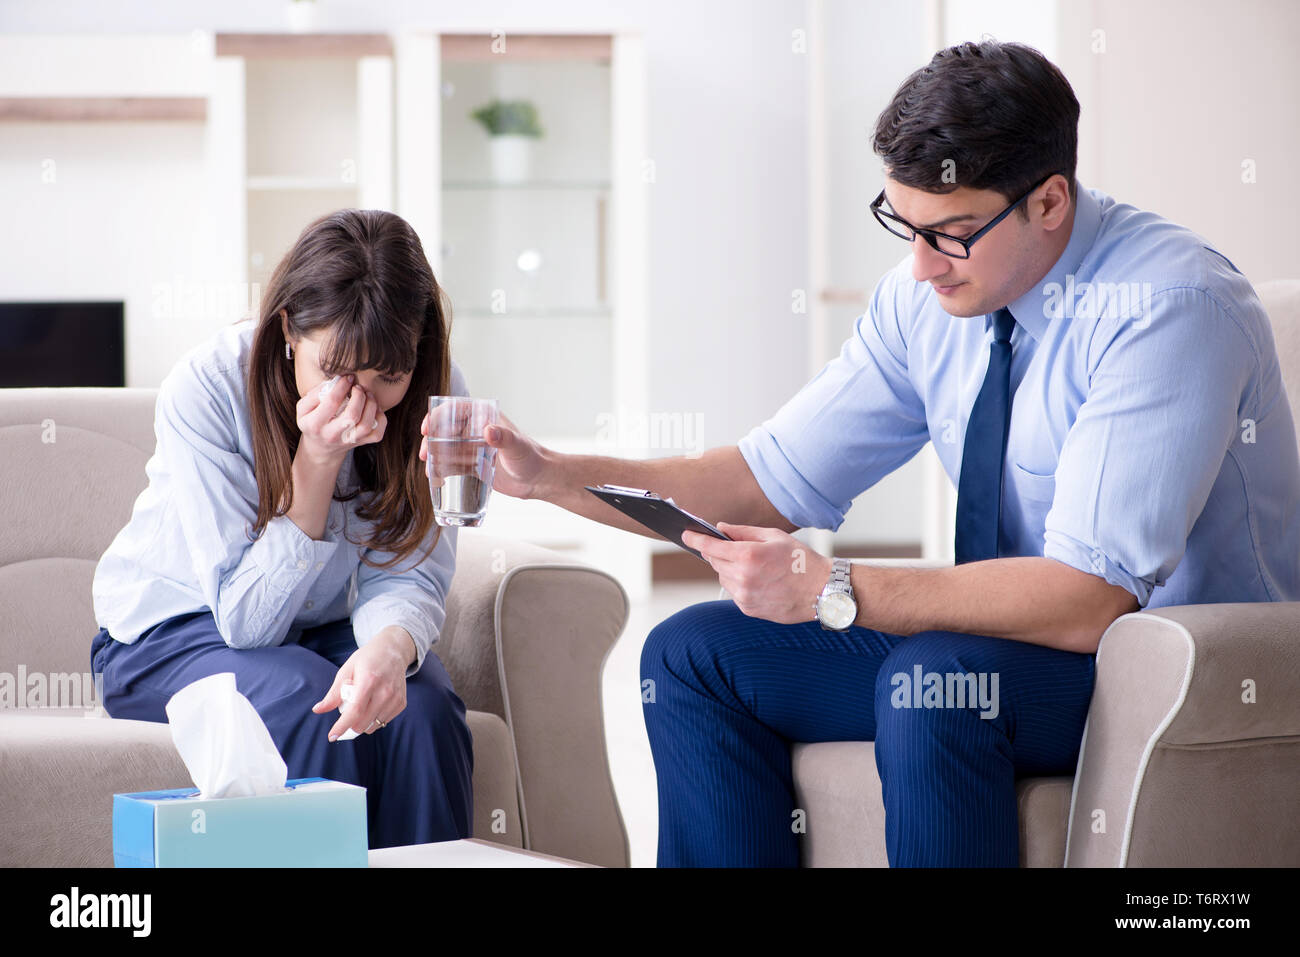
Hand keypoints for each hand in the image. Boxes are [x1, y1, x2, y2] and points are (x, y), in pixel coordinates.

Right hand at [296, 374, 387, 464]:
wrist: (320, 449)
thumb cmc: (312, 422)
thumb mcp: (303, 409)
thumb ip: (314, 394)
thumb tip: (334, 382)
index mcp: (314, 424)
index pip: (331, 402)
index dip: (342, 386)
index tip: (347, 378)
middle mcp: (332, 435)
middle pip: (352, 416)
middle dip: (358, 396)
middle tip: (357, 387)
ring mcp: (348, 441)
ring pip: (366, 425)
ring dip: (371, 405)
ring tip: (367, 395)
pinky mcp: (361, 443)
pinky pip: (377, 433)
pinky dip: (380, 418)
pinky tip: (373, 408)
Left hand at [310, 627, 412, 740]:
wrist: (394, 650)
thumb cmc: (367, 659)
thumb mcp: (347, 670)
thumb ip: (333, 693)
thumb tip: (317, 710)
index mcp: (369, 681)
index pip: (354, 711)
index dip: (341, 726)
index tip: (331, 736)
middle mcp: (385, 691)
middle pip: (362, 723)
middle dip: (350, 725)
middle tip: (347, 712)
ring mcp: (395, 698)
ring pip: (373, 726)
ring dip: (363, 723)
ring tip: (362, 705)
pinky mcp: (401, 703)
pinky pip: (384, 722)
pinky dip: (374, 719)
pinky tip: (373, 704)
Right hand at [418, 407, 546, 498]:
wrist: (539, 481)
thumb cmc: (532, 458)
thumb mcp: (518, 447)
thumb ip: (505, 438)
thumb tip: (489, 431)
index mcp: (486, 418)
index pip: (456, 409)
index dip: (438, 416)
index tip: (426, 428)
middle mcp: (478, 431)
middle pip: (446, 429)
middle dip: (431, 439)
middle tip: (425, 453)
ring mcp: (475, 448)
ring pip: (447, 448)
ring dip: (435, 456)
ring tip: (429, 469)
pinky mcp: (475, 465)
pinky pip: (454, 464)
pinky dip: (443, 469)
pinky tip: (436, 478)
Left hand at [682, 522, 832, 624]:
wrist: (821, 591)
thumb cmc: (801, 561)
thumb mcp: (773, 536)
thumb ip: (742, 531)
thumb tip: (720, 528)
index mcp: (748, 556)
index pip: (711, 546)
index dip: (696, 539)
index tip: (686, 535)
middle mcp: (743, 577)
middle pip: (715, 561)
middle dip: (719, 553)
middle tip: (736, 548)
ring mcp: (744, 596)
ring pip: (723, 577)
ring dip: (730, 569)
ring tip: (756, 567)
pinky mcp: (748, 608)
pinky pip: (734, 591)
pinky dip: (740, 584)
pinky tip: (760, 581)